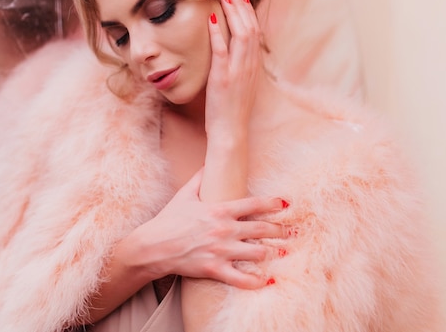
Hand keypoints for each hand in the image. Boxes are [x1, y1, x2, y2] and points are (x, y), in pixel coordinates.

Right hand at [127, 169, 287, 288]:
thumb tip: (207, 163)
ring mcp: (220, 250)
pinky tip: (267, 280)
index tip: (285, 205)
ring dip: (273, 252)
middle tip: (292, 232)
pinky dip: (256, 281)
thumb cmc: (169, 220)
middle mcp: (224, 229)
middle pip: (262, 229)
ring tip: (284, 252)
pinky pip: (241, 278)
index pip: (253, 204)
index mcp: (219, 210)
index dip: (273, 204)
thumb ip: (200, 179)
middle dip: (280, 230)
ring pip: (257, 252)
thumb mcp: (184, 195)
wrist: (152, 246)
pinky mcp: (214, 269)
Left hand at [200, 0, 263, 201]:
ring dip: (231, 13)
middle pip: (250, 27)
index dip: (247, 10)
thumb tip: (233, 48)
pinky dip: (217, 34)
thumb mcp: (240, 83)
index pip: (254, 30)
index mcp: (253, 66)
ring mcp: (237, 72)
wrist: (231, 134)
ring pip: (240, 35)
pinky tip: (210, 19)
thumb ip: (239, 64)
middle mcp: (249, 66)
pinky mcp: (223, 80)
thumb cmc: (232, 110)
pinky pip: (221, 52)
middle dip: (240, 4)